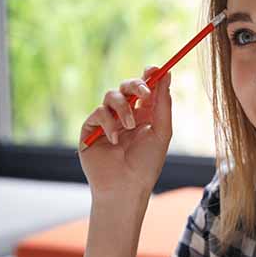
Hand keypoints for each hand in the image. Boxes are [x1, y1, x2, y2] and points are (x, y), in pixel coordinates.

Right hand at [78, 66, 172, 200]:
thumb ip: (163, 104)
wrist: (126, 187)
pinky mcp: (90, 129)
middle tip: (144, 92)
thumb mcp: (161, 132)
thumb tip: (165, 74)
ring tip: (131, 126)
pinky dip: (108, 123)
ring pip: (111, 96)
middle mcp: (125, 116)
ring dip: (123, 108)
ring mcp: (106, 122)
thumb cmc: (146, 165)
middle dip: (136, 85)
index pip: (144, 89)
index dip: (149, 76)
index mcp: (144, 116)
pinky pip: (98, 112)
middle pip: (126, 87)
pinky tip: (114, 140)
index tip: (155, 69)